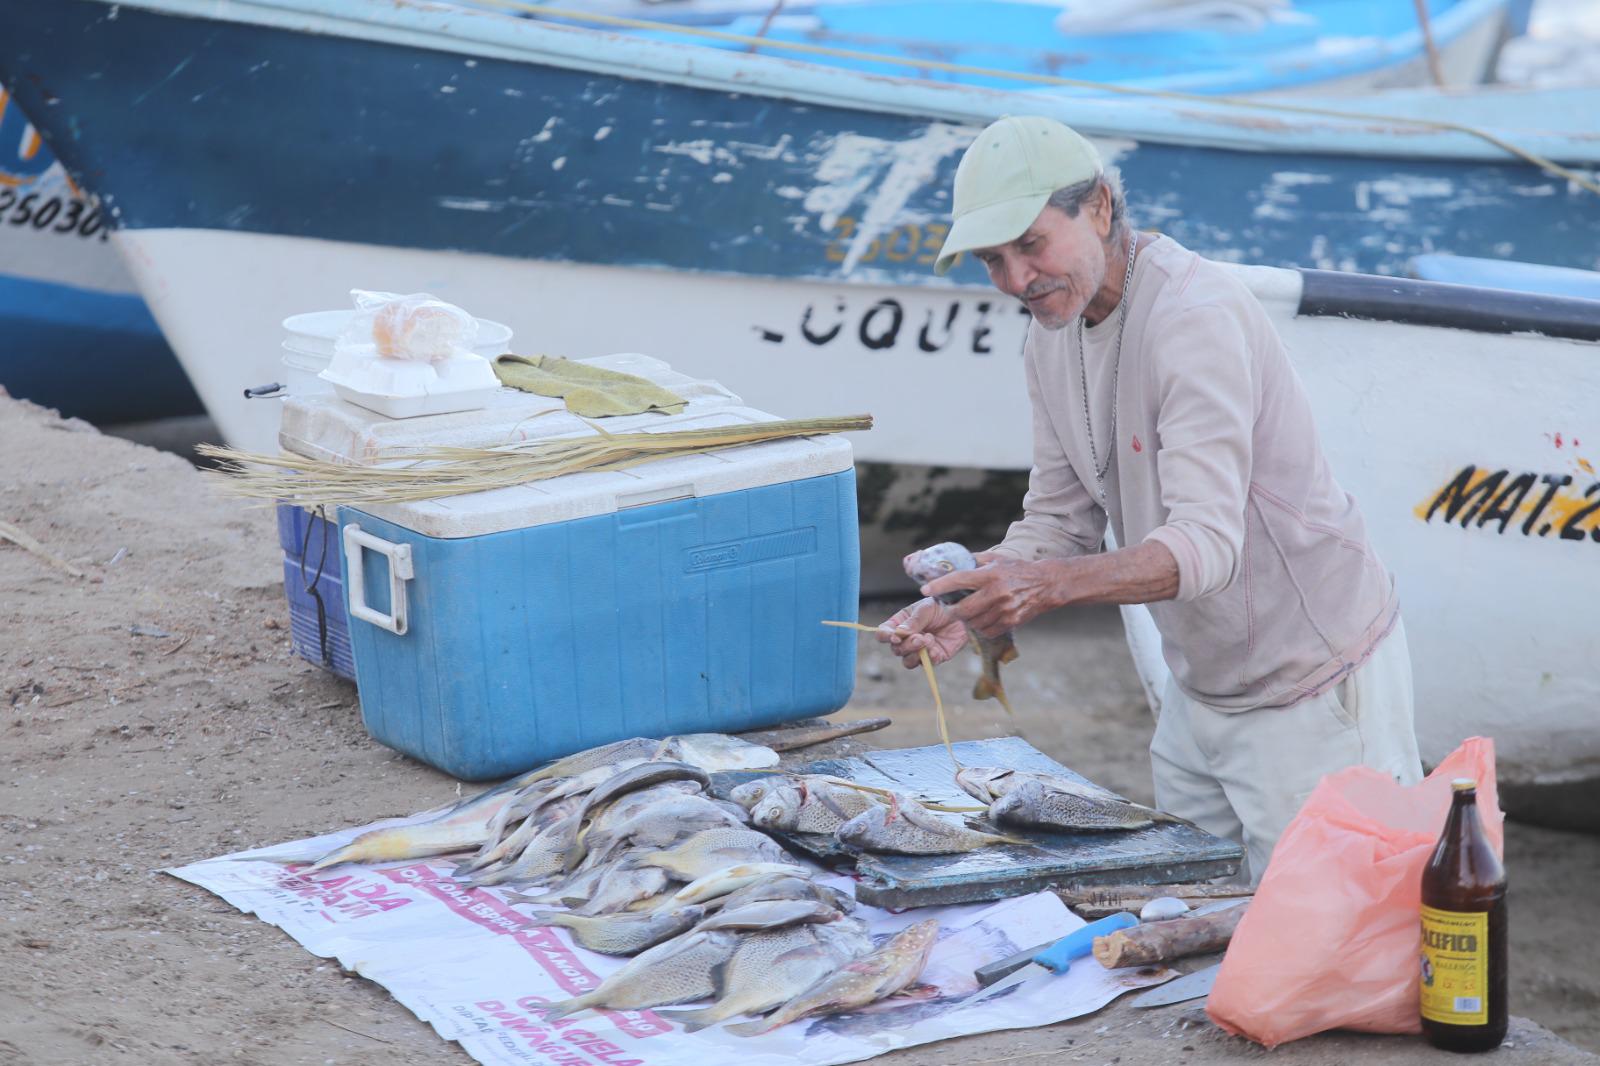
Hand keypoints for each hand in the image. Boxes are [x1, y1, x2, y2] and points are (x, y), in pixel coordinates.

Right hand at [875, 597, 967, 668]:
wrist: (964, 615)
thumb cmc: (942, 607)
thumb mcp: (926, 608)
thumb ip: (914, 621)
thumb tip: (900, 633)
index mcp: (900, 624)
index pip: (883, 634)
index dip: (885, 637)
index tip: (895, 637)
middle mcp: (906, 639)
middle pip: (896, 649)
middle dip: (907, 645)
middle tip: (920, 638)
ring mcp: (919, 650)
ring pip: (907, 661)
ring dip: (916, 654)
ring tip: (929, 641)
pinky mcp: (933, 658)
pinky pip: (926, 664)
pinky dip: (930, 658)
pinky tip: (936, 649)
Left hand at [919, 558, 1065, 636]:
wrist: (1046, 584)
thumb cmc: (1017, 569)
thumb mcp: (996, 559)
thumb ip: (974, 560)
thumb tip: (952, 562)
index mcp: (990, 575)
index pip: (959, 580)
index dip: (939, 586)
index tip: (925, 589)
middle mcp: (997, 593)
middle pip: (963, 609)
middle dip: (951, 611)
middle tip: (948, 608)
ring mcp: (1005, 610)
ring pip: (974, 623)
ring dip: (966, 620)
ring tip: (967, 613)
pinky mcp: (1011, 622)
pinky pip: (987, 631)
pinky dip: (980, 627)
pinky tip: (981, 619)